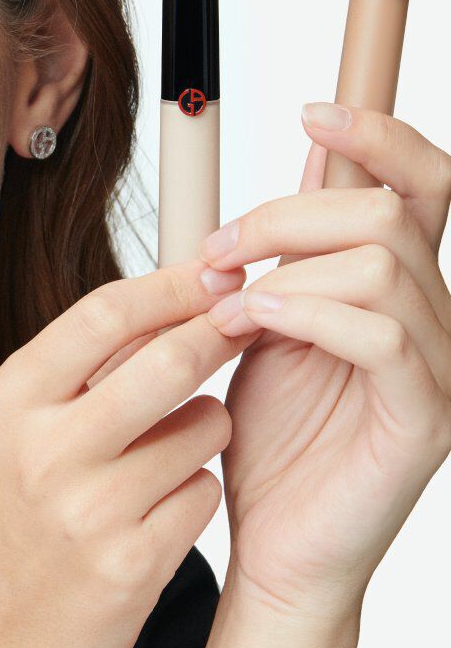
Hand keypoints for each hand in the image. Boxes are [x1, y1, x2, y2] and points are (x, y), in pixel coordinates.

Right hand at [0, 258, 249, 647]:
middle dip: (218, 333)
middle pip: (169, 359)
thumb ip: (73, 372)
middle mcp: (44, 450)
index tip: (211, 271)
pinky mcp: (132, 565)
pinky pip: (205, 492)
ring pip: (204, 427)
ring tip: (172, 445)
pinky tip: (160, 507)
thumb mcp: (9, 433)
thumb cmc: (2, 525)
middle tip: (240, 322)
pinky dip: (197, 487)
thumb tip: (163, 304)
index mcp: (9, 402)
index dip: (170, 284)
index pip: (104, 314)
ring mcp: (89, 510)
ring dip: (207, 425)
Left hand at [198, 102, 450, 621]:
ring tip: (227, 299)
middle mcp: (430, 316)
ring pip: (385, 262)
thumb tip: (300, 174)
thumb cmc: (268, 431)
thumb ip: (290, 255)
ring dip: (287, 265)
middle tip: (219, 248)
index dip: (377, 137)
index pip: (417, 187)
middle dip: (287, 213)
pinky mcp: (423, 416)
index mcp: (393, 287)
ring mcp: (437, 365)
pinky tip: (255, 322)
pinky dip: (308, 312)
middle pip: (390, 210)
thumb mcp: (267, 322)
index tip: (312, 112)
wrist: (274, 536)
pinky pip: (382, 335)